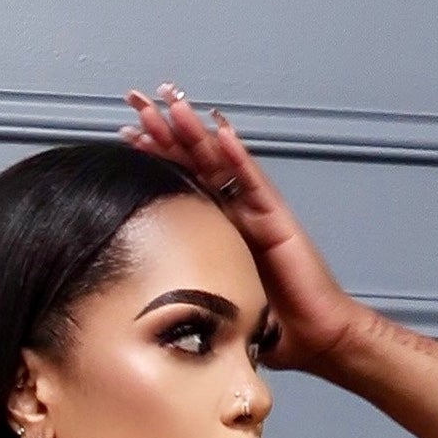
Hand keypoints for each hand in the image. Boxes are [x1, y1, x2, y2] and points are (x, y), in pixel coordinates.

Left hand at [121, 81, 368, 376]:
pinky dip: (237, 156)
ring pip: (220, 162)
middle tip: (137, 100)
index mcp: (216, 225)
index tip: (125, 133)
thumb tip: (139, 299)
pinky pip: (253, 182)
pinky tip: (220, 133)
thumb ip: (184, 290)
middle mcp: (234, 210)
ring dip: (195, 132)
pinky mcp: (277, 217)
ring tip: (172, 104)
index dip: (154, 156)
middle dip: (165, 129)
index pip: (179, 180)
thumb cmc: (269, 324)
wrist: (313, 337)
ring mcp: (256, 209)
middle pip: (194, 160)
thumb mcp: (212, 302)